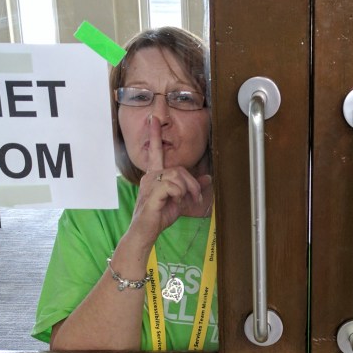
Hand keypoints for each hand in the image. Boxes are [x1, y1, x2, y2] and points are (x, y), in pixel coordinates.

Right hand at [131, 117, 211, 242]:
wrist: (145, 232)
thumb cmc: (159, 216)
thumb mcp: (180, 200)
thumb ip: (192, 188)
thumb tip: (207, 178)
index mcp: (154, 175)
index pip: (155, 152)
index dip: (155, 135)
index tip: (154, 120)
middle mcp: (150, 176)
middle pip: (178, 169)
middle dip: (192, 183)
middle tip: (195, 197)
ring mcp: (150, 185)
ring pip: (177, 176)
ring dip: (187, 190)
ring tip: (184, 201)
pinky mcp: (152, 194)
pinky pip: (173, 186)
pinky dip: (179, 195)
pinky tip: (175, 203)